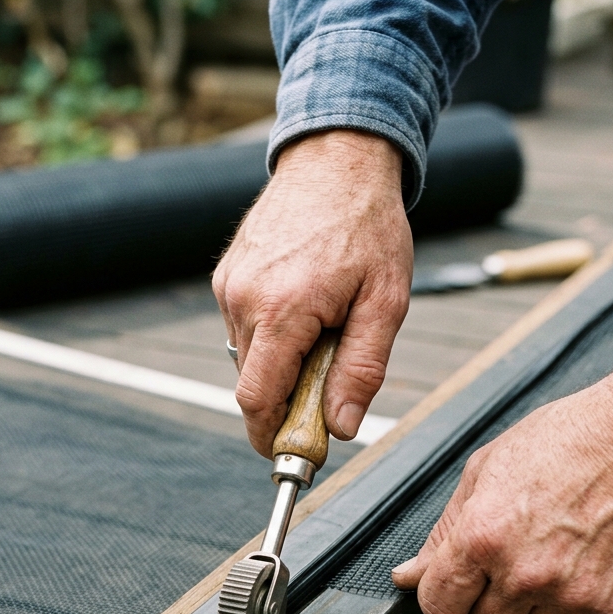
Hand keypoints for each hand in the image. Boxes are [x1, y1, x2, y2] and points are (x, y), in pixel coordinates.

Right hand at [212, 129, 411, 456]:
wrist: (337, 159)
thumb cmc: (368, 226)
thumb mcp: (386, 302)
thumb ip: (362, 369)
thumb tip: (342, 427)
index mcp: (282, 310)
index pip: (257, 399)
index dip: (271, 437)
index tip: (291, 454)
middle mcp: (243, 299)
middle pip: (253, 384)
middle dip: (286, 400)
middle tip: (330, 386)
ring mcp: (229, 285)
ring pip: (249, 357)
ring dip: (282, 364)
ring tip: (325, 329)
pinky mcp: (227, 275)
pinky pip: (245, 328)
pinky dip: (273, 337)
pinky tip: (306, 308)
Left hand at [391, 371, 612, 613]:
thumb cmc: (565, 440)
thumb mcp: (486, 470)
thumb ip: (443, 533)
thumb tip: (407, 577)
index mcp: (482, 537)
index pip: (438, 607)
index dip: (444, 594)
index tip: (459, 581)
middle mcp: (524, 574)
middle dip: (489, 601)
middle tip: (514, 560)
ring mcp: (572, 595)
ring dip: (534, 610)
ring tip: (554, 560)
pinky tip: (581, 576)